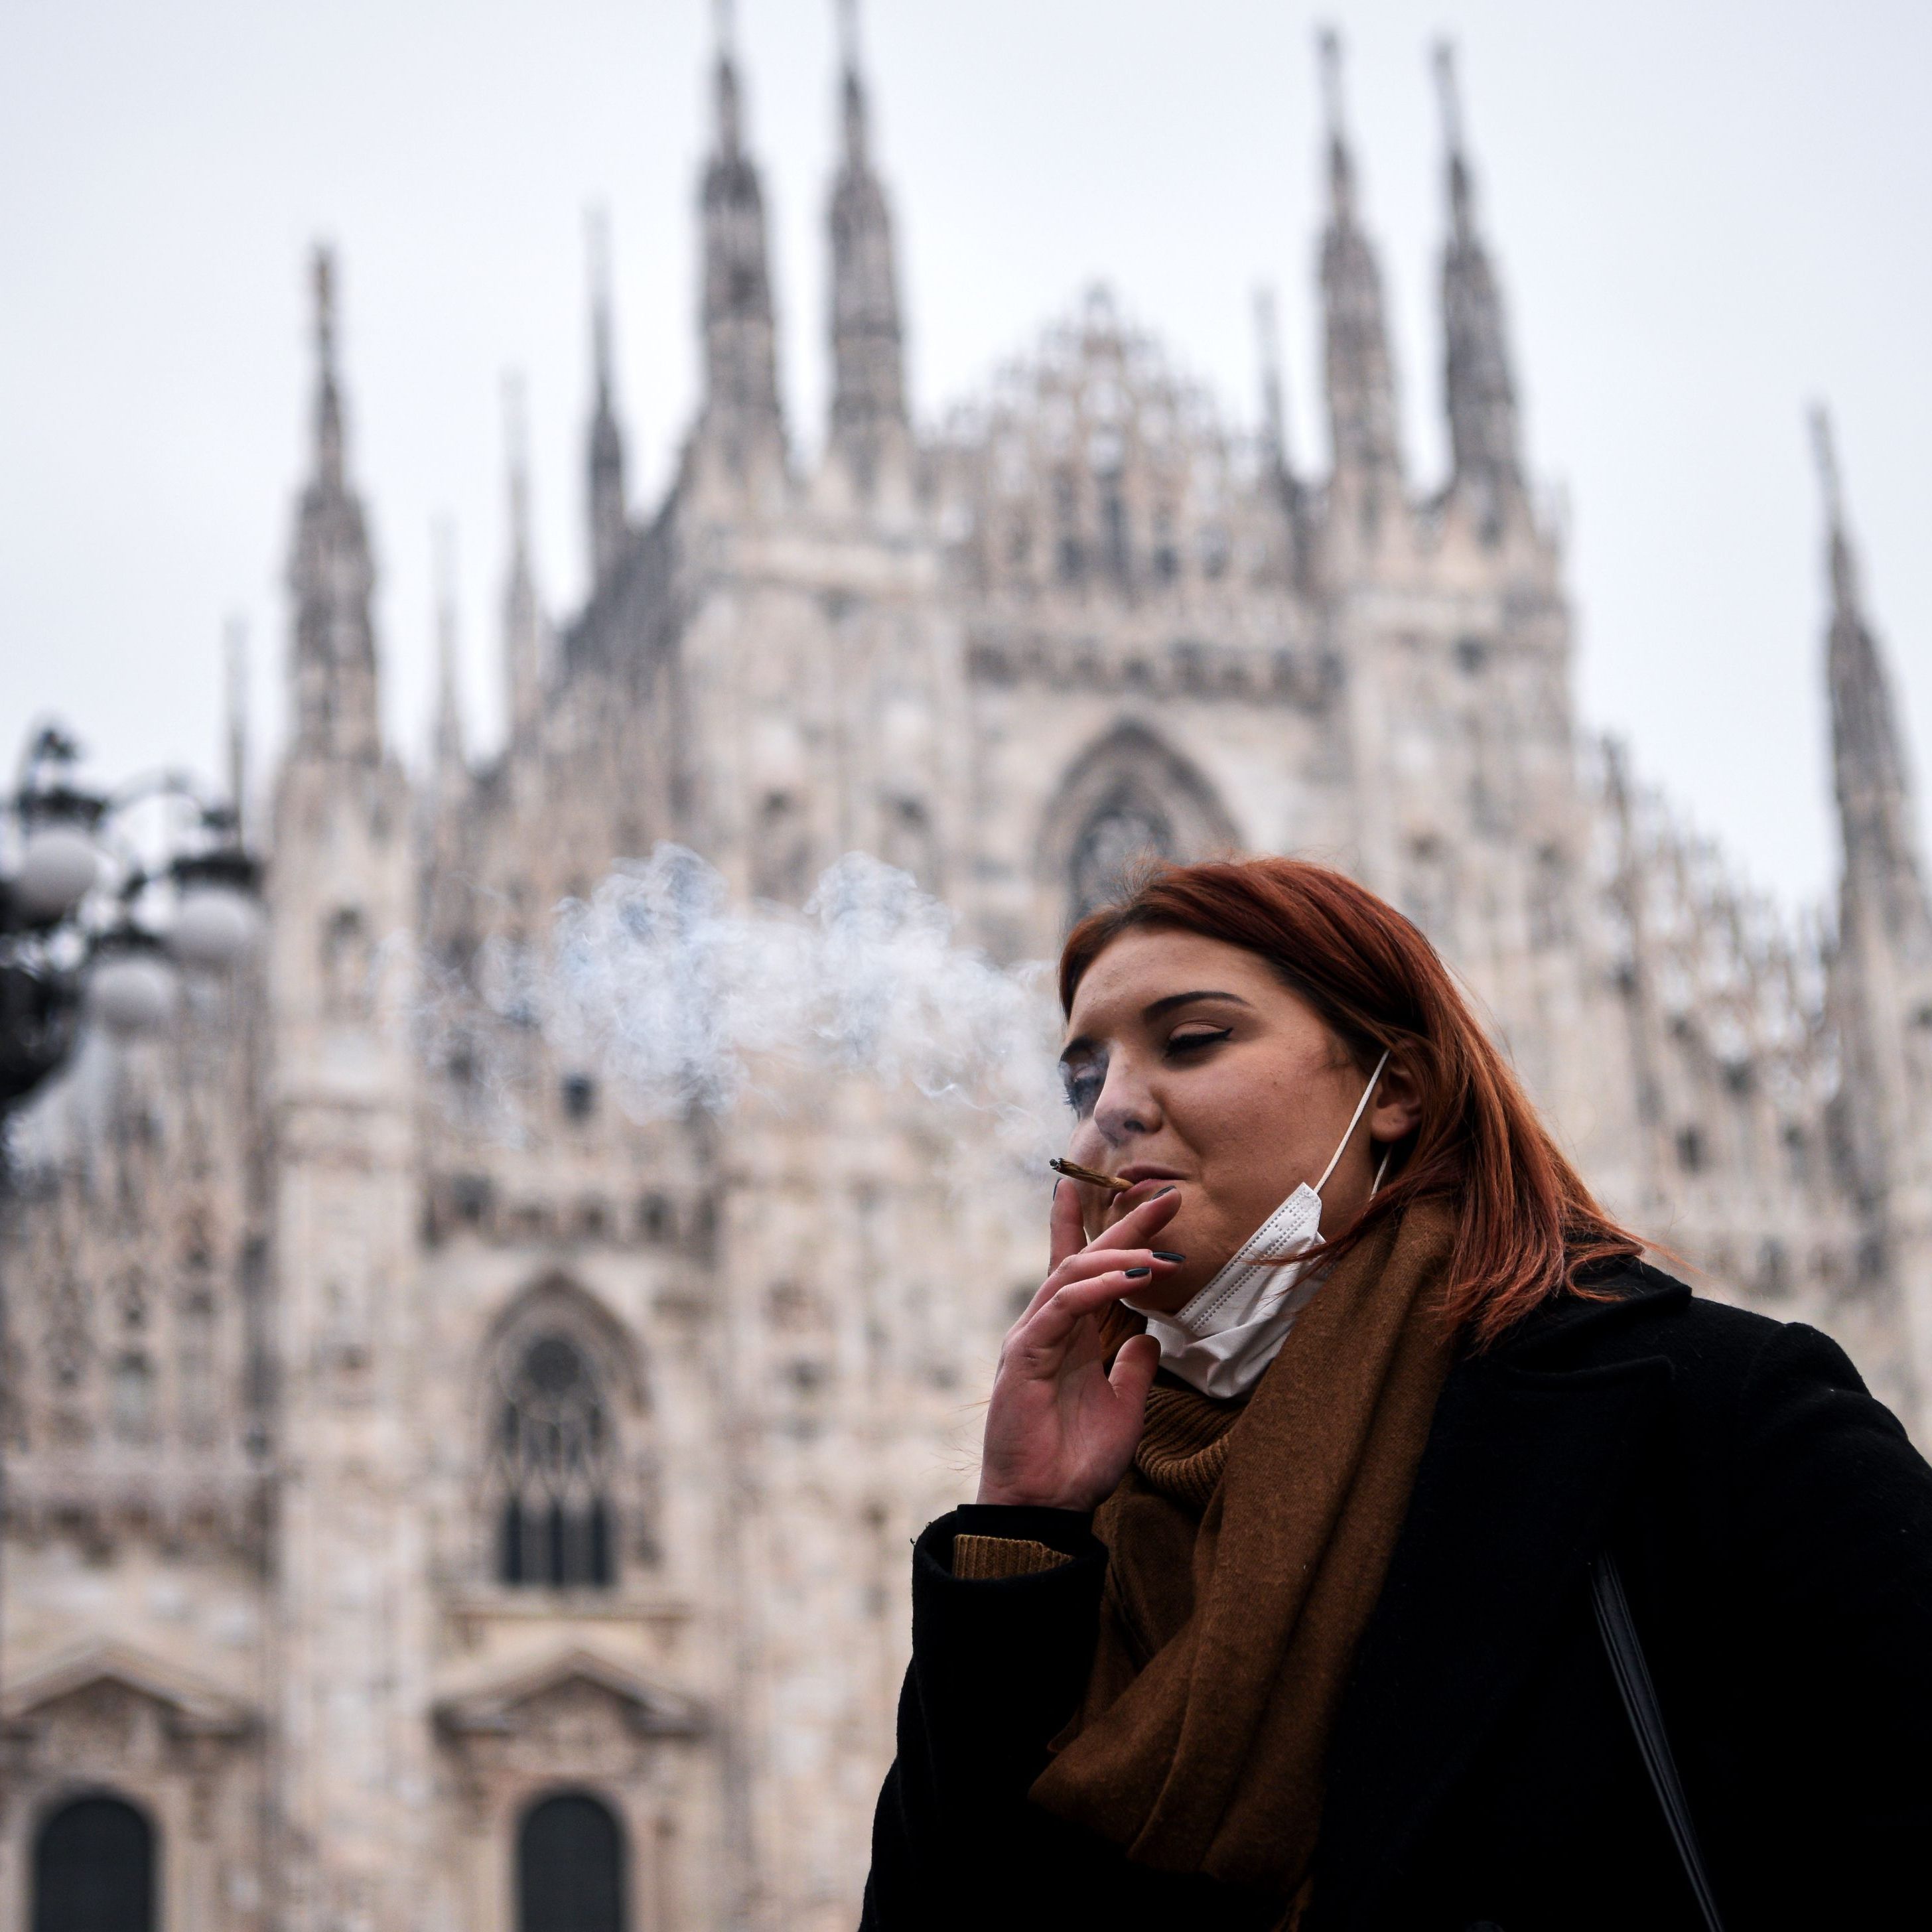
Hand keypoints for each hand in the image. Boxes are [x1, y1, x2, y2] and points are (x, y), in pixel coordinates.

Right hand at [975, 1181, 1181, 1510]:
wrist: (1046, 1507)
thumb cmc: (1077, 1462)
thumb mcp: (1123, 1408)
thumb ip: (1133, 1369)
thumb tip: (1148, 1337)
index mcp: (1071, 1335)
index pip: (1093, 1270)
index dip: (1122, 1234)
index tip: (1159, 1204)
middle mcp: (1049, 1327)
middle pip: (1084, 1258)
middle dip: (1123, 1224)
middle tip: (1163, 1196)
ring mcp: (1033, 1337)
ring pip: (1071, 1275)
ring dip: (1118, 1256)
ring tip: (1160, 1252)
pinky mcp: (1023, 1355)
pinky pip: (1061, 1308)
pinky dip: (1096, 1288)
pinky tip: (1130, 1279)